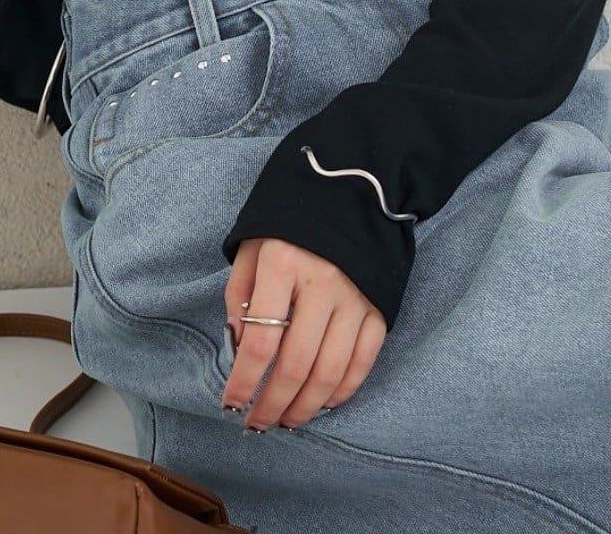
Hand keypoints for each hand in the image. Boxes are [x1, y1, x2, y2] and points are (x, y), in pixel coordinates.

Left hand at [221, 237, 386, 430]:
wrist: (350, 186)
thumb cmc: (288, 220)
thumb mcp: (252, 244)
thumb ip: (240, 296)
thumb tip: (241, 349)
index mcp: (281, 264)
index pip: (259, 341)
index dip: (244, 381)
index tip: (231, 404)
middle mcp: (321, 283)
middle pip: (296, 364)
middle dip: (272, 404)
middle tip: (257, 424)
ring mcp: (355, 297)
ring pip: (331, 371)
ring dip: (306, 407)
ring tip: (286, 420)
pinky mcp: (379, 306)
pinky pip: (363, 361)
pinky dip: (343, 391)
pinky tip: (323, 402)